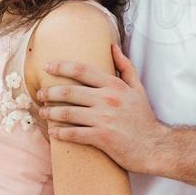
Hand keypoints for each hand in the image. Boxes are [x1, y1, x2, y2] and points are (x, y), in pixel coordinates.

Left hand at [38, 42, 168, 175]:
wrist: (155, 146)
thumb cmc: (144, 118)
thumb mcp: (138, 89)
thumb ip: (125, 67)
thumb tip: (113, 48)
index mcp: (115, 86)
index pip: (82, 70)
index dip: (61, 66)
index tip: (47, 66)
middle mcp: (108, 99)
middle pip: (70, 91)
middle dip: (50, 92)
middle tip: (40, 94)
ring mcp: (104, 119)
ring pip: (68, 112)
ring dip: (50, 112)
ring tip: (43, 112)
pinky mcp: (102, 138)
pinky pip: (74, 134)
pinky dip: (60, 133)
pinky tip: (53, 133)